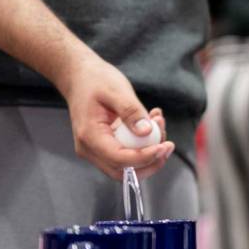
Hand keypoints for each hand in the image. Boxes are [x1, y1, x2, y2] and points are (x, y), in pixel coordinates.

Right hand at [53, 52, 173, 179]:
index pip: (119, 159)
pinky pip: (127, 152)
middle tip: (169, 145)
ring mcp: (96, 149)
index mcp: (89, 136)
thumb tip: (147, 132)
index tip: (164, 146)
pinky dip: (143, 143)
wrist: (79, 77)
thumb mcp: (116, 90)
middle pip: (123, 171)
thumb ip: (131, 112)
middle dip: (150, 162)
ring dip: (149, 151)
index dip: (144, 157)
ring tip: (160, 122)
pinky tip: (152, 121)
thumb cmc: (94, 80)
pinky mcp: (105, 145)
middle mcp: (89, 148)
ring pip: (127, 164)